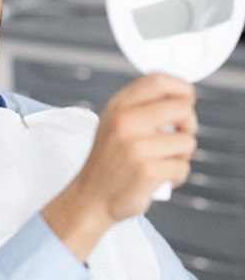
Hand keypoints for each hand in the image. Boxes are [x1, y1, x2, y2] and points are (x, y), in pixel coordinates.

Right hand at [42, 73, 197, 260]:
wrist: (90, 198)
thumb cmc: (107, 162)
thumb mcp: (113, 124)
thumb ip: (140, 107)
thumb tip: (180, 98)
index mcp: (118, 107)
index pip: (158, 81)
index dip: (181, 88)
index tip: (186, 99)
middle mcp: (125, 122)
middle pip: (182, 107)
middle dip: (188, 123)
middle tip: (178, 135)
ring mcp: (136, 147)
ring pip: (187, 141)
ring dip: (181, 154)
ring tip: (162, 161)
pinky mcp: (148, 171)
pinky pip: (182, 166)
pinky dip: (177, 175)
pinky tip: (160, 178)